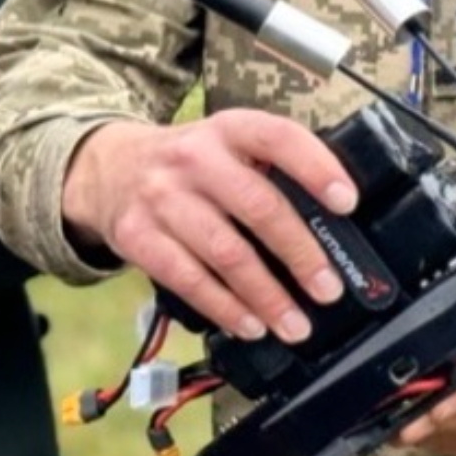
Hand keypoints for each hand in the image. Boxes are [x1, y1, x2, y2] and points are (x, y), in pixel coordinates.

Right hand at [61, 109, 357, 341]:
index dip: (316, 168)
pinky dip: (225, 308)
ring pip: (226, 253)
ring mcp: (162, 198)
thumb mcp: (231, 147)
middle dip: (300, 254)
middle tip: (329, 289)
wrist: (109, 168)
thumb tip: (336, 225)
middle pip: (258, 207)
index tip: (347, 203)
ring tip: (296, 324)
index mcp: (229, 130)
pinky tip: (251, 325)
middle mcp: (194, 158)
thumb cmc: (194, 165)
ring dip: (267, 296)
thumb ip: (275, 172)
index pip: (279, 138)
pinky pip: (188, 279)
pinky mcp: (138, 237)